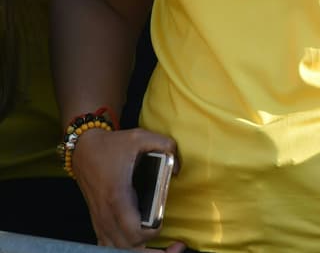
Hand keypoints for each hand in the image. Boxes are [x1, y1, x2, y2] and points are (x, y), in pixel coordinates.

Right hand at [71, 126, 181, 249]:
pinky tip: (138, 245)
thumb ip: (165, 145)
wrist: (83, 150)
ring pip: (116, 250)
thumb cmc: (113, 145)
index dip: (152, 233)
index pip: (134, 231)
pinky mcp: (97, 221)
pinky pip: (107, 245)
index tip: (163, 223)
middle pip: (127, 248)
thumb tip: (178, 167)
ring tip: (159, 245)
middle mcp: (106, 213)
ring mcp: (100, 220)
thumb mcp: (141, 137)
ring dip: (138, 250)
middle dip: (151, 249)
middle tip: (172, 245)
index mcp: (117, 196)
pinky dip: (122, 249)